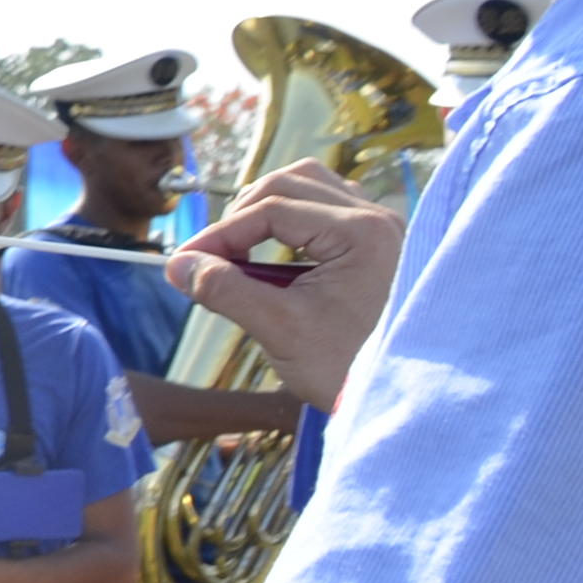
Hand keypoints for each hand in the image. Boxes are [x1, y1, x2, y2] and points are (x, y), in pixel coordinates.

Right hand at [170, 165, 405, 411]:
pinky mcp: (380, 244)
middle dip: (242, 215)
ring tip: (241, 249)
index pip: (271, 209)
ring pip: (312, 187)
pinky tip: (278, 252)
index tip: (185, 262)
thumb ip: (225, 290)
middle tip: (211, 256)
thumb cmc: (349, 369)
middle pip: (291, 184)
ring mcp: (383, 229)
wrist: (404, 399)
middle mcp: (378, 218)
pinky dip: (296, 219)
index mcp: (361, 232)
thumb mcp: (280, 329)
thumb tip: (178, 265)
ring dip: (268, 209)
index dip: (220, 233)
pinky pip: (330, 208)